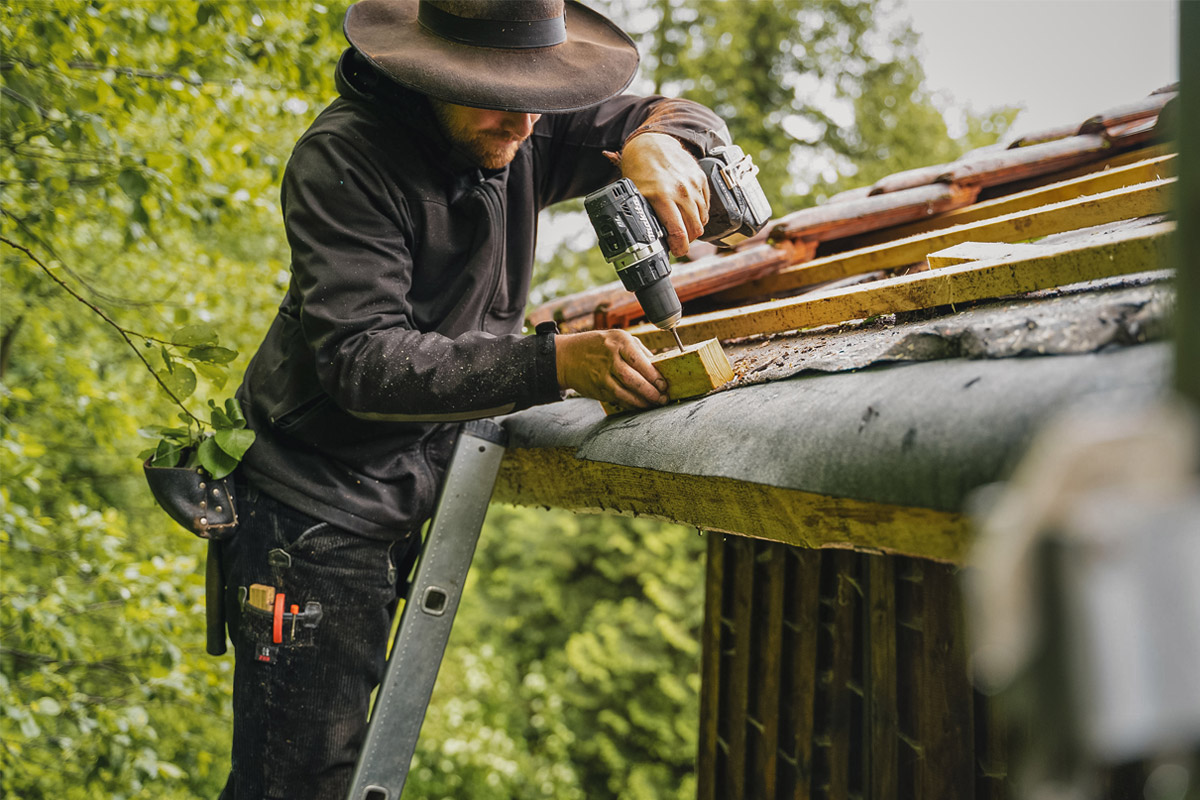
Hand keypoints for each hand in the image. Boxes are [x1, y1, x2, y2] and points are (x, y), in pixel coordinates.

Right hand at [555, 330, 667, 409]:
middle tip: (663, 398)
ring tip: (654, 403)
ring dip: (642, 401)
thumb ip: (638, 350)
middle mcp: (609, 358)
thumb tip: (659, 366)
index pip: (640, 361)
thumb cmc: (598, 346)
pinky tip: (639, 405)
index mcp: (619, 341)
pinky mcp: (597, 389)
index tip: (664, 384)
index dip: (654, 376)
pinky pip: (618, 399)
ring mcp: (601, 375)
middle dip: (651, 392)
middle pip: (633, 379)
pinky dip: (631, 404)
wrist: (567, 356)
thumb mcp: (617, 338)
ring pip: (625, 393)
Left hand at [620, 132, 709, 257]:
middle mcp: (681, 191)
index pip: (679, 233)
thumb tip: (645, 240)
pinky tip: (689, 215)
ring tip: (683, 229)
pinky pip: (706, 206)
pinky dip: (699, 214)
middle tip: (678, 242)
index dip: (679, 248)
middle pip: (694, 229)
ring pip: (702, 219)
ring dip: (693, 228)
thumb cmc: (639, 170)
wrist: (652, 143)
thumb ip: (643, 217)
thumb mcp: (635, 195)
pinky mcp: (701, 180)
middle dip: (687, 241)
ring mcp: (693, 185)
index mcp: (662, 197)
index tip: (676, 251)